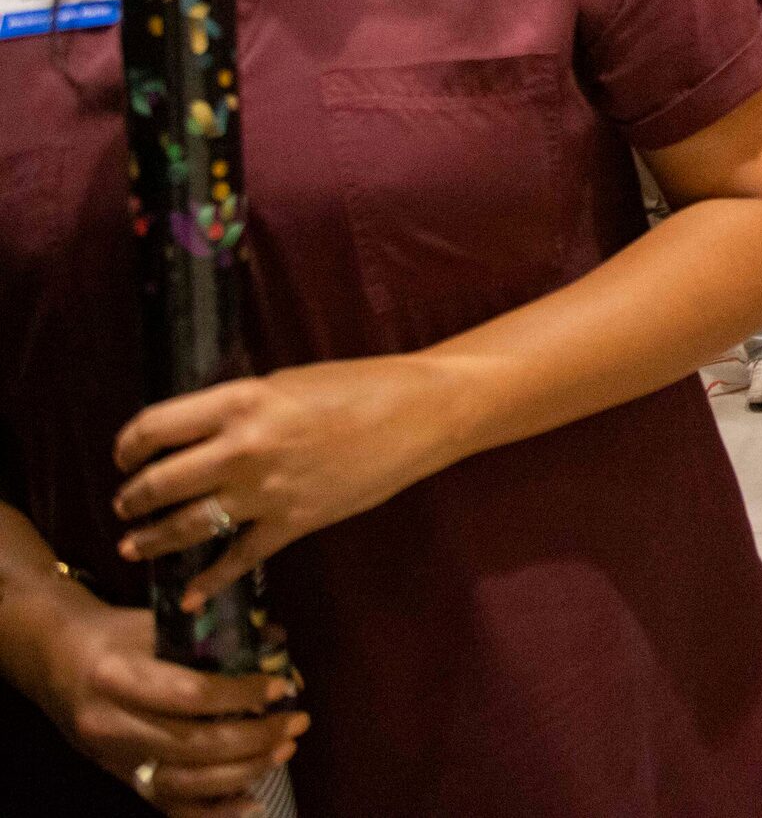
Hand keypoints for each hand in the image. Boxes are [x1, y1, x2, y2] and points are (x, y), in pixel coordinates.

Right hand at [26, 594, 303, 817]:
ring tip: (283, 749)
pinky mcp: (121, 778)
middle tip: (297, 723)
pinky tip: (252, 803)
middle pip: (193, 746)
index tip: (283, 686)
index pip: (191, 694)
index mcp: (118, 677)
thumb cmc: (119, 635)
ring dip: (244, 771)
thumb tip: (280, 649)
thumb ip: (218, 637)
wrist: (58, 661)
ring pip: (185, 782)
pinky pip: (168, 807)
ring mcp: (114, 759)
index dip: (242, 694)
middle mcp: (111, 725)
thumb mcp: (161, 623)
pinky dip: (214, 811)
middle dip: (256, 738)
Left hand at [112, 358, 458, 611]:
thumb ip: (238, 409)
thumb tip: (197, 435)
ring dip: (151, 539)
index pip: (153, 428)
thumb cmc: (358, 385)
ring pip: (185, 525)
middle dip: (132, 498)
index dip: (127, 446)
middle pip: (158, 483)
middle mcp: (242, 448)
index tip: (124, 457)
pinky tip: (188, 594)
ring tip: (135, 545)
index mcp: (239, 402)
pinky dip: (208, 581)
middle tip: (126, 505)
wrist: (422, 413)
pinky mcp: (293, 522)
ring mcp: (266, 490)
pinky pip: (236, 558)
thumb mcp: (285, 383)